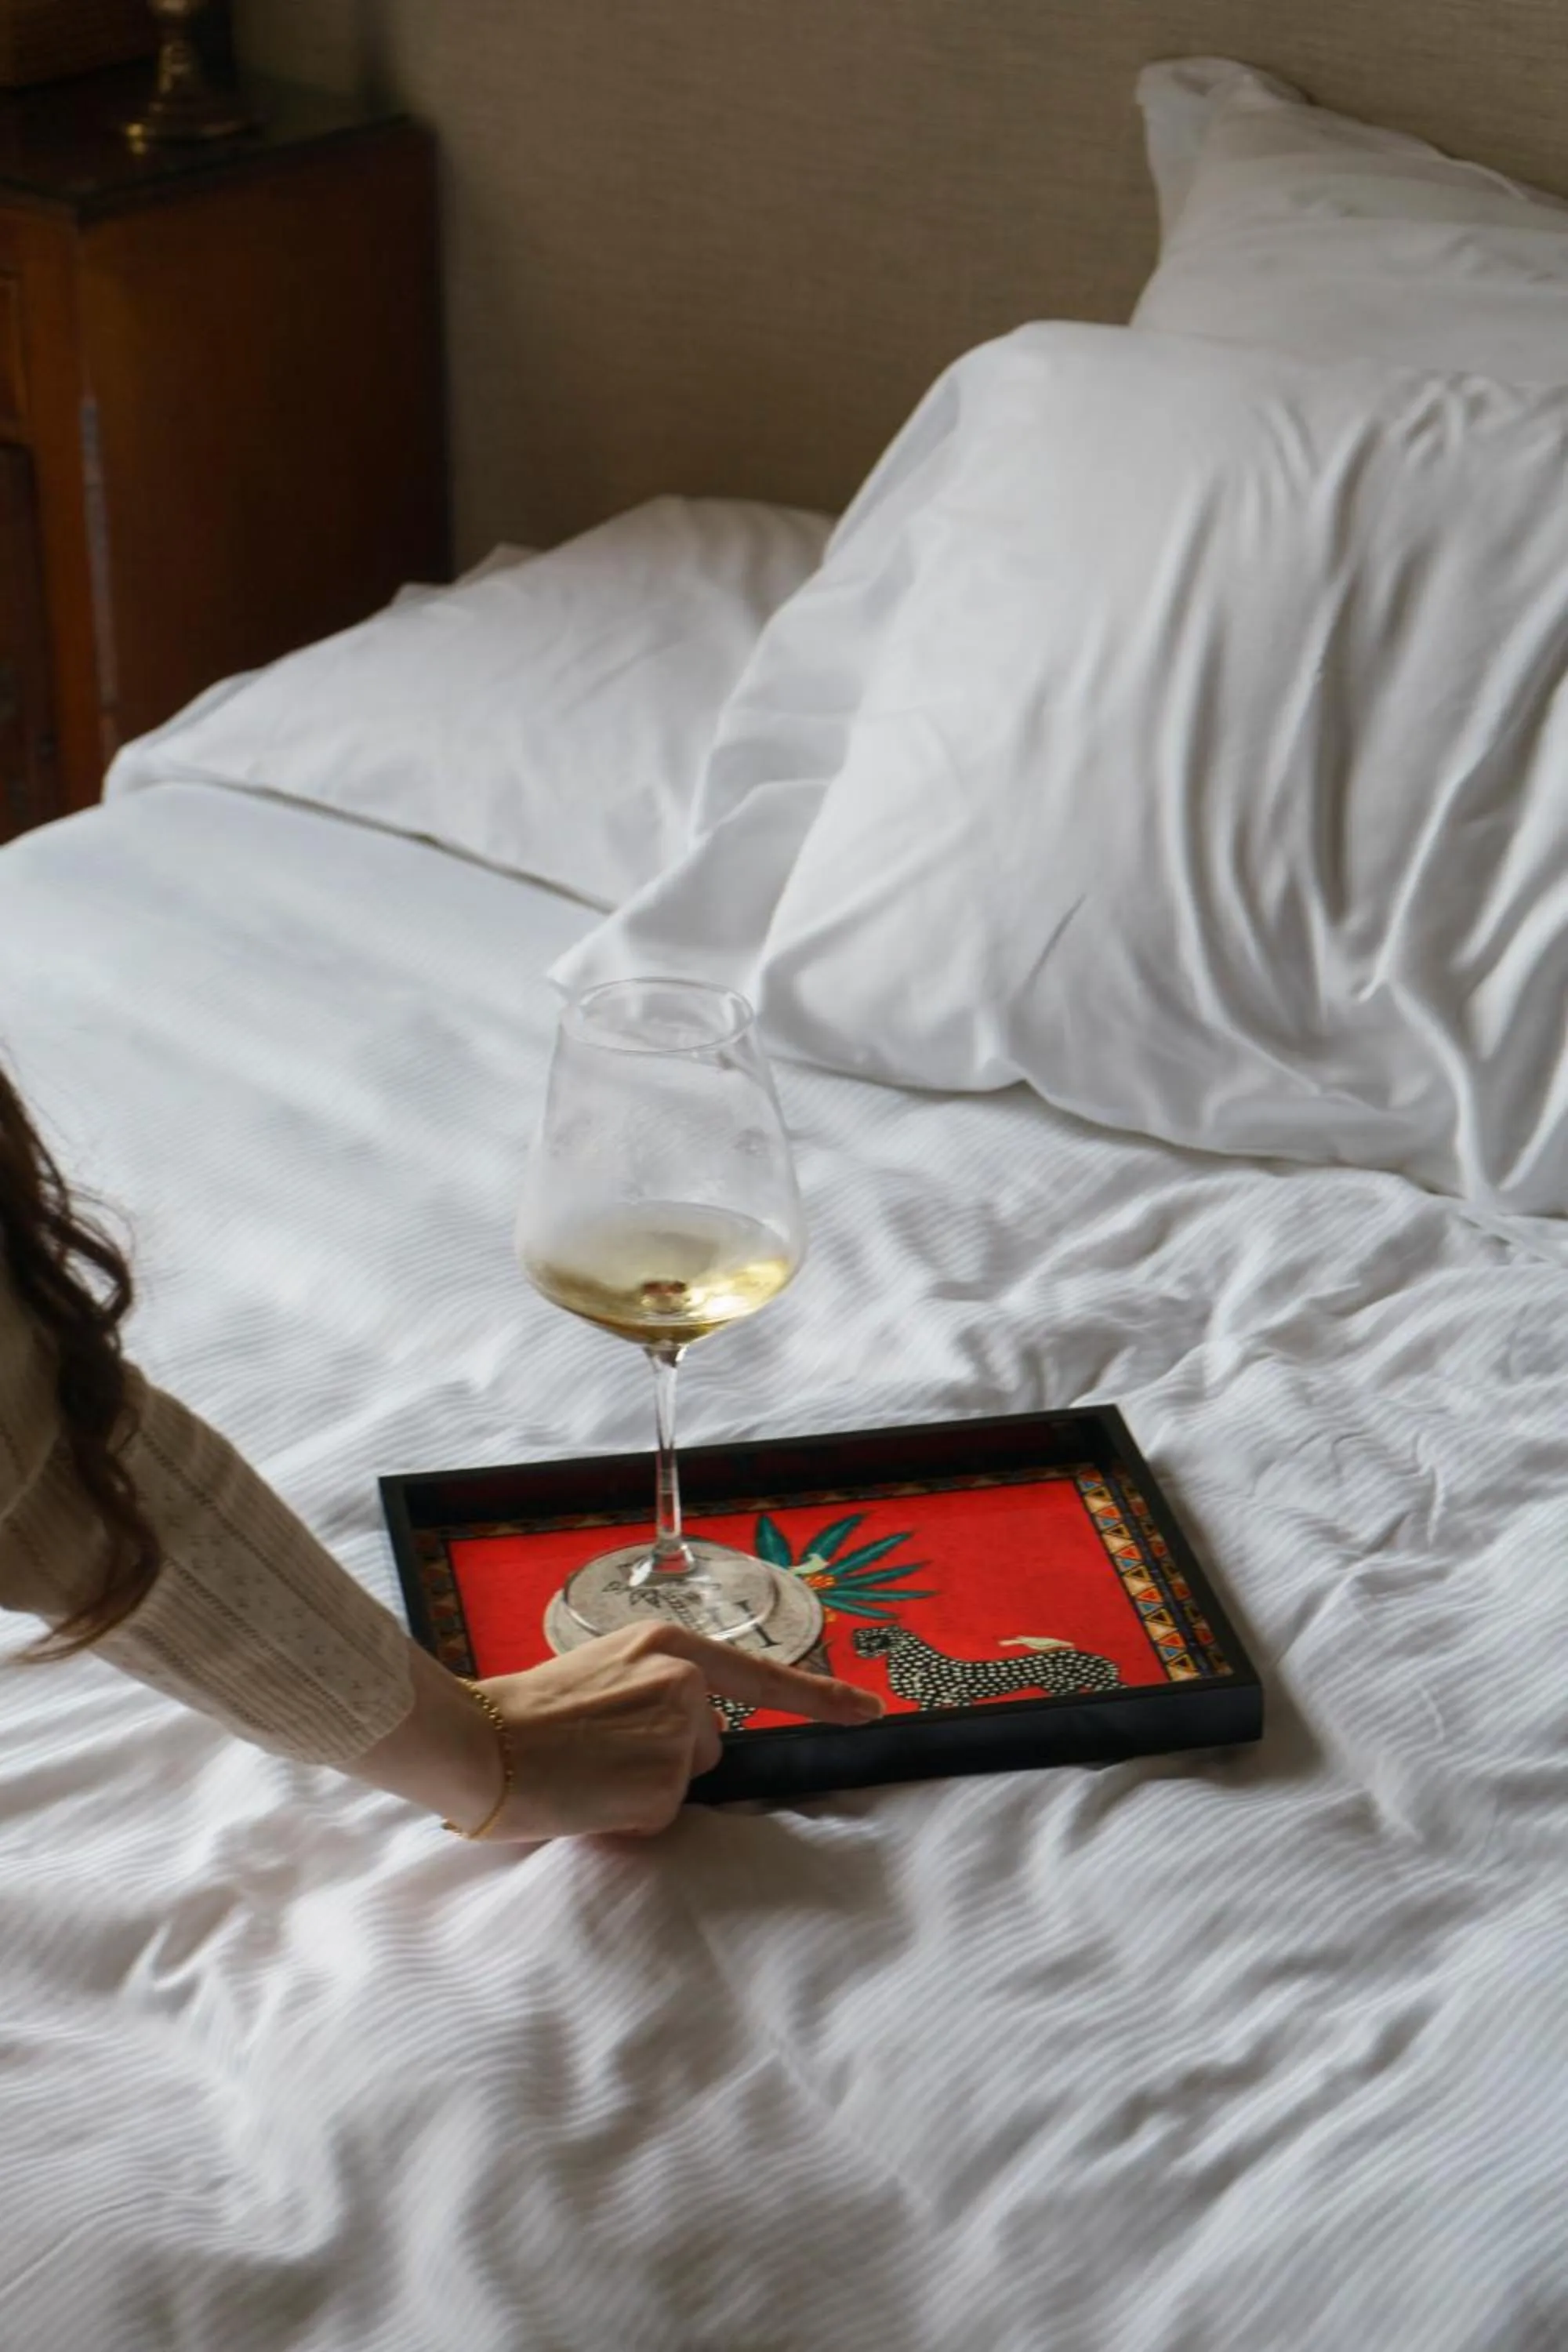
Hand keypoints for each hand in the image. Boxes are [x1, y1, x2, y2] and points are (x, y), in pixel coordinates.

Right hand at [474, 1622, 884, 1841]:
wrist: (480, 1742)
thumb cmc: (530, 1712)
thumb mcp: (605, 1673)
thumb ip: (657, 1692)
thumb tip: (692, 1737)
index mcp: (667, 1647)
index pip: (761, 1675)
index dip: (821, 1697)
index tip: (871, 1711)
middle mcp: (682, 1685)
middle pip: (707, 1743)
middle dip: (665, 1758)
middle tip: (598, 1749)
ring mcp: (676, 1737)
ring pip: (682, 1783)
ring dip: (643, 1788)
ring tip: (588, 1769)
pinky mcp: (662, 1788)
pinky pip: (660, 1816)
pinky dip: (628, 1817)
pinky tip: (590, 1795)